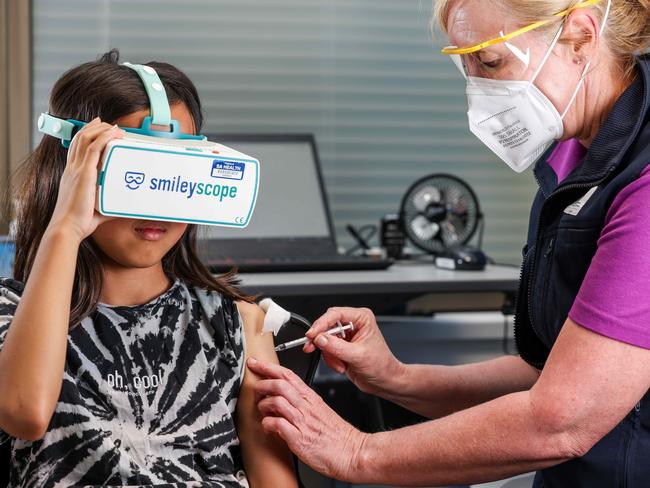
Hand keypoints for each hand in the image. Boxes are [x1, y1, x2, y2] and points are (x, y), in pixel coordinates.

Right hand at [47, 118, 123, 240]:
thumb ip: (108, 205)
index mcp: (71, 175)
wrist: (67, 227)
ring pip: (86, 139)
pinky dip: (104, 137)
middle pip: (80, 138)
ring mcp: (76, 169)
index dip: (85, 134)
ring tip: (115, 127)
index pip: (76, 148)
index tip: (97, 128)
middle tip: (108, 124)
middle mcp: (72, 169)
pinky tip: (113, 133)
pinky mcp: (84, 173)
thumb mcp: (96, 209)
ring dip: (101, 129)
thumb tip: (122, 209)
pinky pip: (93, 148)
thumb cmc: (79, 222)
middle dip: (95, 127)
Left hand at [247, 357, 367, 481]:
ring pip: (277, 401)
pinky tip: (268, 427)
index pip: (287, 375)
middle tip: (256, 389)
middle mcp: (306, 406)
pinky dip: (268, 424)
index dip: (268, 367)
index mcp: (310, 398)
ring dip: (264, 405)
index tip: (255, 363)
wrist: (352, 452)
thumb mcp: (319, 410)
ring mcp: (302, 421)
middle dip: (262, 384)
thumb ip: (301, 403)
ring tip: (263, 411)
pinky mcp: (299, 438)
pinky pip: (278, 425)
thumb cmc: (337, 435)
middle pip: (280, 384)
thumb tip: (281, 399)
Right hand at [303, 307, 403, 394]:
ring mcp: (346, 336)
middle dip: (321, 340)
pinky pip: (326, 349)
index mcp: (361, 318)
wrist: (384, 381)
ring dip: (329, 354)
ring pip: (324, 339)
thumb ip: (336, 347)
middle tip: (312, 347)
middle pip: (327, 325)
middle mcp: (353, 324)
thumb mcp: (358, 355)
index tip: (312, 334)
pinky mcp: (341, 347)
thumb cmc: (381, 365)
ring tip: (340, 364)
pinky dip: (330, 360)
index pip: (335, 314)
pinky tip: (341, 366)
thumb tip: (320, 339)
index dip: (321, 324)